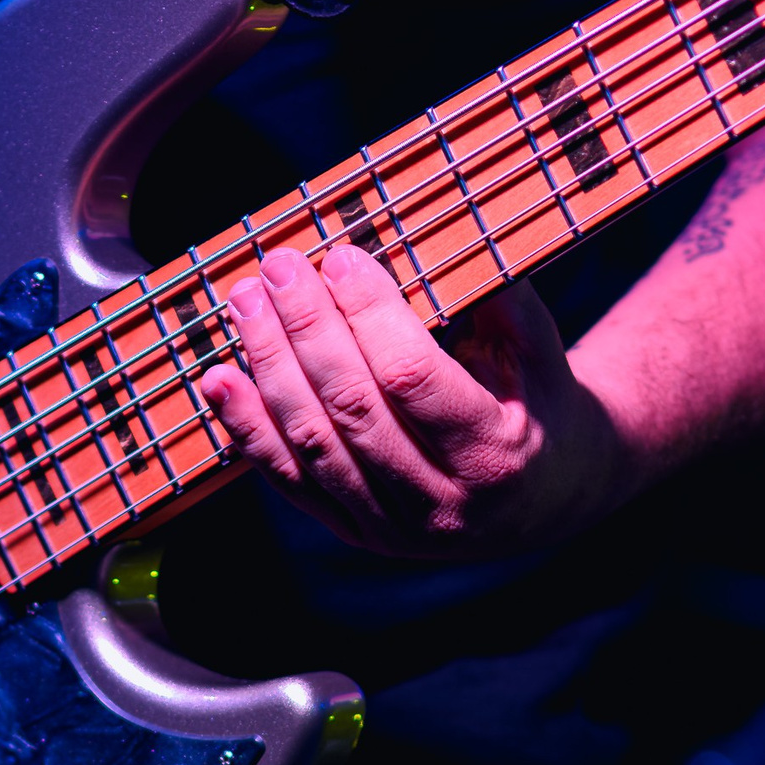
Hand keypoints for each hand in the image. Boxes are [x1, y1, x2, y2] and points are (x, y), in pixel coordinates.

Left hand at [197, 244, 634, 556]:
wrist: (546, 502)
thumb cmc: (540, 405)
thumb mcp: (542, 352)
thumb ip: (501, 299)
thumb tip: (443, 230)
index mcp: (493, 453)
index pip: (412, 377)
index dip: (369, 314)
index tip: (341, 257)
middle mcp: (440, 504)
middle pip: (351, 408)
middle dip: (306, 328)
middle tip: (278, 266)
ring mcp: (392, 529)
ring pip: (311, 444)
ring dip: (268, 367)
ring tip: (244, 302)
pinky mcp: (356, 534)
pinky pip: (289, 481)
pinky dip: (247, 428)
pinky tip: (218, 377)